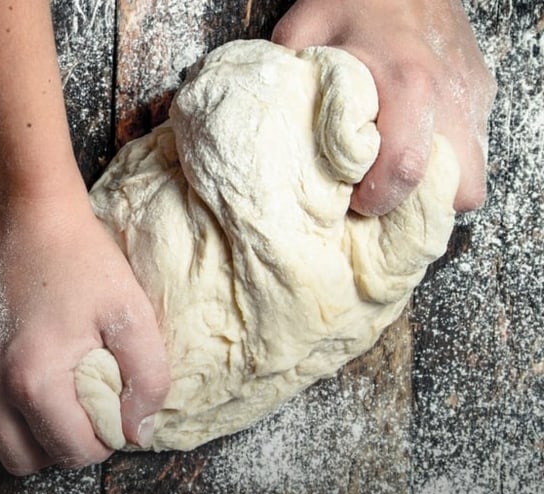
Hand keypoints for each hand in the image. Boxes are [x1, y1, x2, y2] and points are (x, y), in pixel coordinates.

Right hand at [0, 172, 169, 474]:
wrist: (20, 207)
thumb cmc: (79, 255)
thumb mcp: (130, 311)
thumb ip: (148, 380)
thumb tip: (139, 431)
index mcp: (33, 379)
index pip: (74, 453)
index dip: (106, 439)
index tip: (115, 407)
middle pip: (28, 461)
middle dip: (65, 446)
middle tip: (87, 408)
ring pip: (0, 440)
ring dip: (33, 430)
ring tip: (60, 388)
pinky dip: (8, 404)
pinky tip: (30, 366)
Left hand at [273, 0, 496, 215]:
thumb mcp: (307, 31)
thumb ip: (290, 83)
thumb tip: (267, 135)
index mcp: (407, 82)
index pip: (404, 167)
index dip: (376, 200)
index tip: (351, 201)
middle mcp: (451, 94)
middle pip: (456, 187)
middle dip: (415, 207)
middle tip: (377, 197)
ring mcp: (473, 94)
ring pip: (471, 174)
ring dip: (433, 187)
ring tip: (392, 175)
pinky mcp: (482, 90)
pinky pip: (473, 148)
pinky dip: (444, 160)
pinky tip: (409, 148)